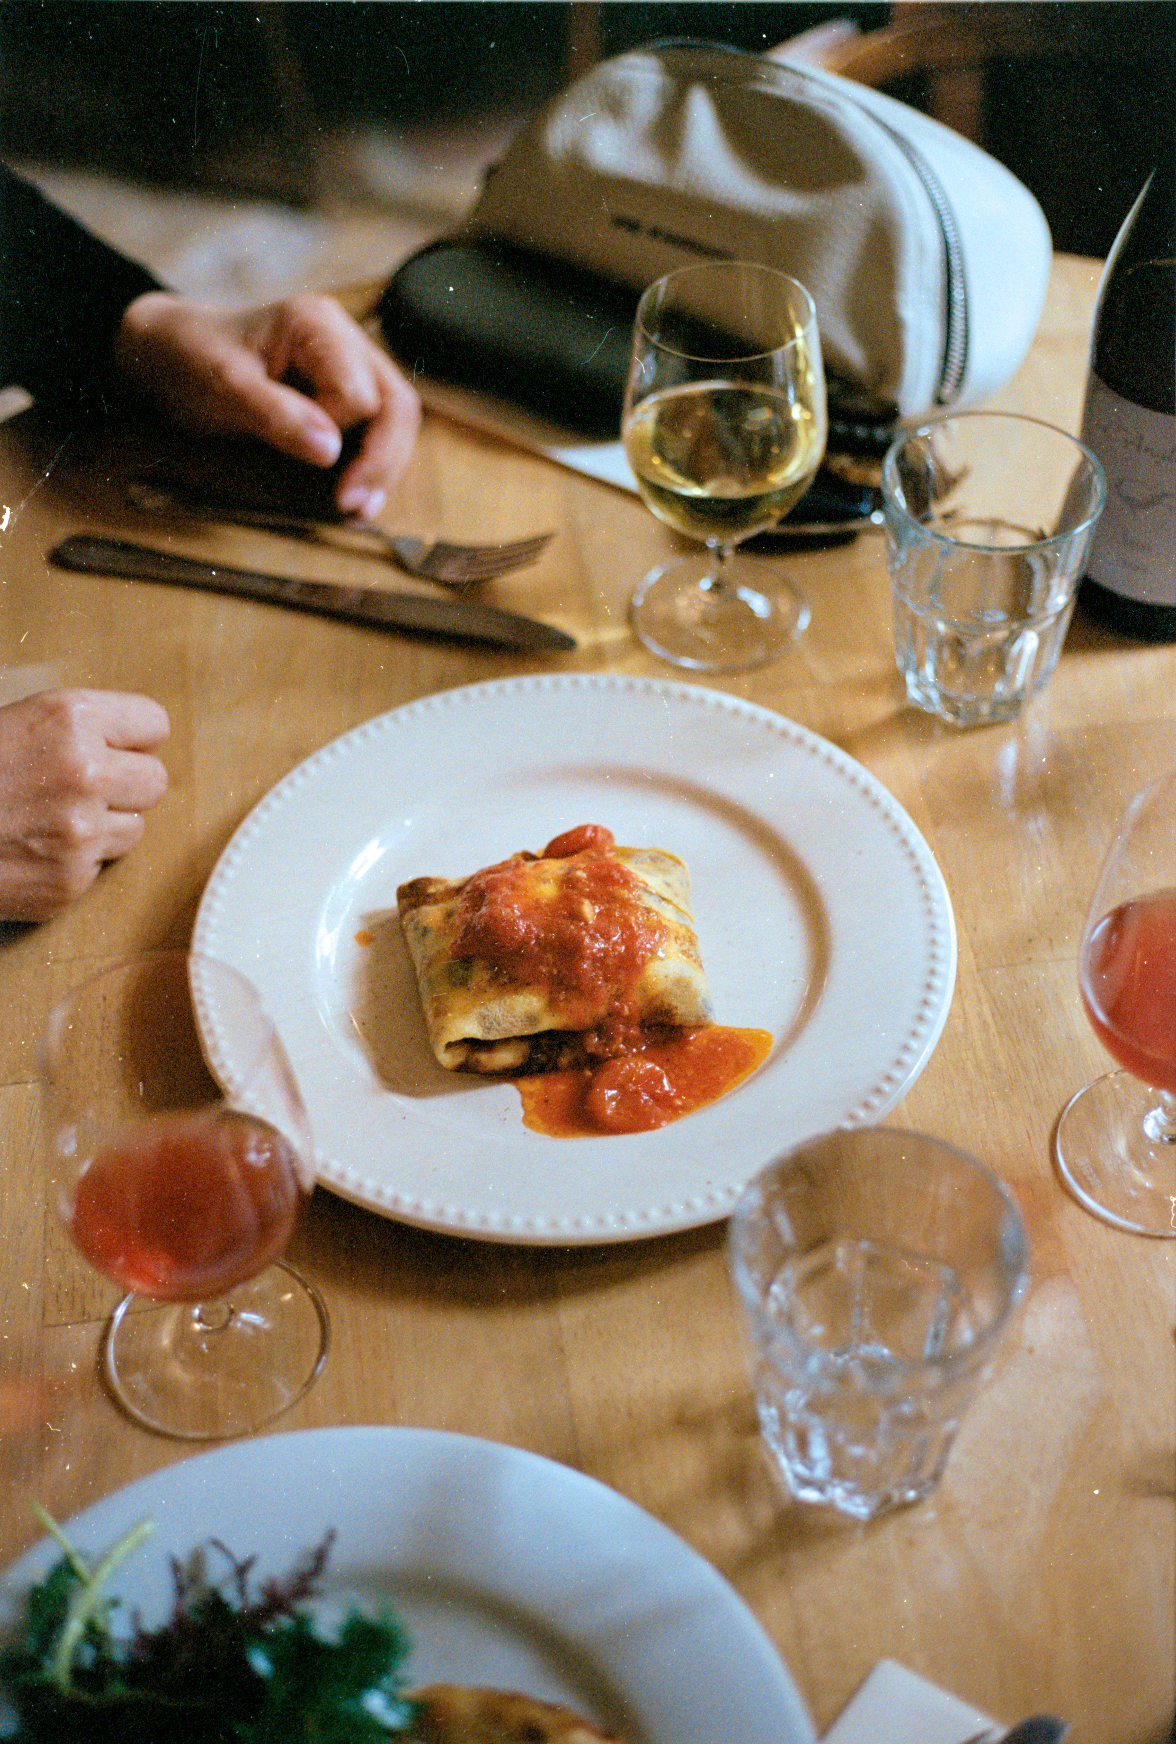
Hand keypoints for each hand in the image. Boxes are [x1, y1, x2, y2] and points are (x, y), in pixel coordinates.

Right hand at [0, 690, 168, 922]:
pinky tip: (33, 850)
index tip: (119, 748)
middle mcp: (84, 770)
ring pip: (135, 827)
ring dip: (104, 827)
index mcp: (70, 717)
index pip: (153, 724)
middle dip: (125, 786)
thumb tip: (130, 742)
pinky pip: (101, 867)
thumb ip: (73, 730)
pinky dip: (76, 862)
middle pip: (154, 780)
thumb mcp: (11, 724)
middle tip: (82, 790)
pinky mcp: (71, 879)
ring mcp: (80, 830)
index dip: (133, 739)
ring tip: (50, 821)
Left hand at [114, 291, 421, 517]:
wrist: (166, 352)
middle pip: (397, 405)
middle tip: (356, 508)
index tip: (309, 461)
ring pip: (397, 419)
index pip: (358, 393)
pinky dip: (373, 462)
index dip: (339, 433)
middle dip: (382, 460)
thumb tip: (330, 450)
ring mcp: (350, 364)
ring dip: (385, 467)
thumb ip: (275, 415)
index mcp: (316, 325)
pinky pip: (378, 429)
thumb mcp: (222, 388)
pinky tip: (357, 492)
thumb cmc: (189, 359)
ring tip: (361, 510)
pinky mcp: (345, 391)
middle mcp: (345, 339)